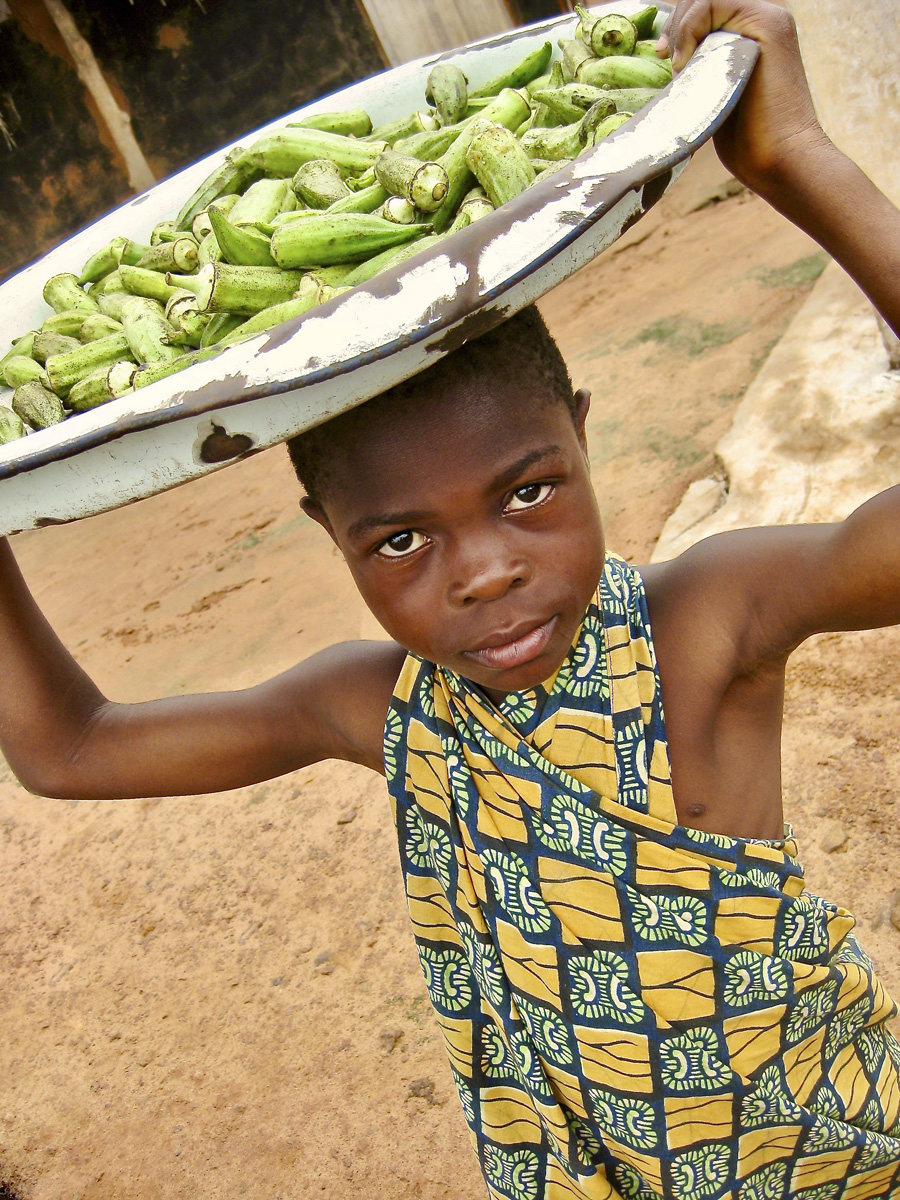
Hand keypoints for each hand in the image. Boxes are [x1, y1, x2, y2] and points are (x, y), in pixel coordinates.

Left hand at [657, 1, 828, 196]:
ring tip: (680, 68)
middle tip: (666, 57)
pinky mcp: (768, 26)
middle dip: (677, 23)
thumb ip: (703, 67)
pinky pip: (714, 2)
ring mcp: (768, 19)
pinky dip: (690, 28)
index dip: (679, 23)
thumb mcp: (716, 93)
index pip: (706, 7)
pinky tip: (685, 63)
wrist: (780, 158)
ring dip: (683, 27)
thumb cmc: (748, 140)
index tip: (664, 55)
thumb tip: (672, 60)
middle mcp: (763, 18)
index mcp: (752, 30)